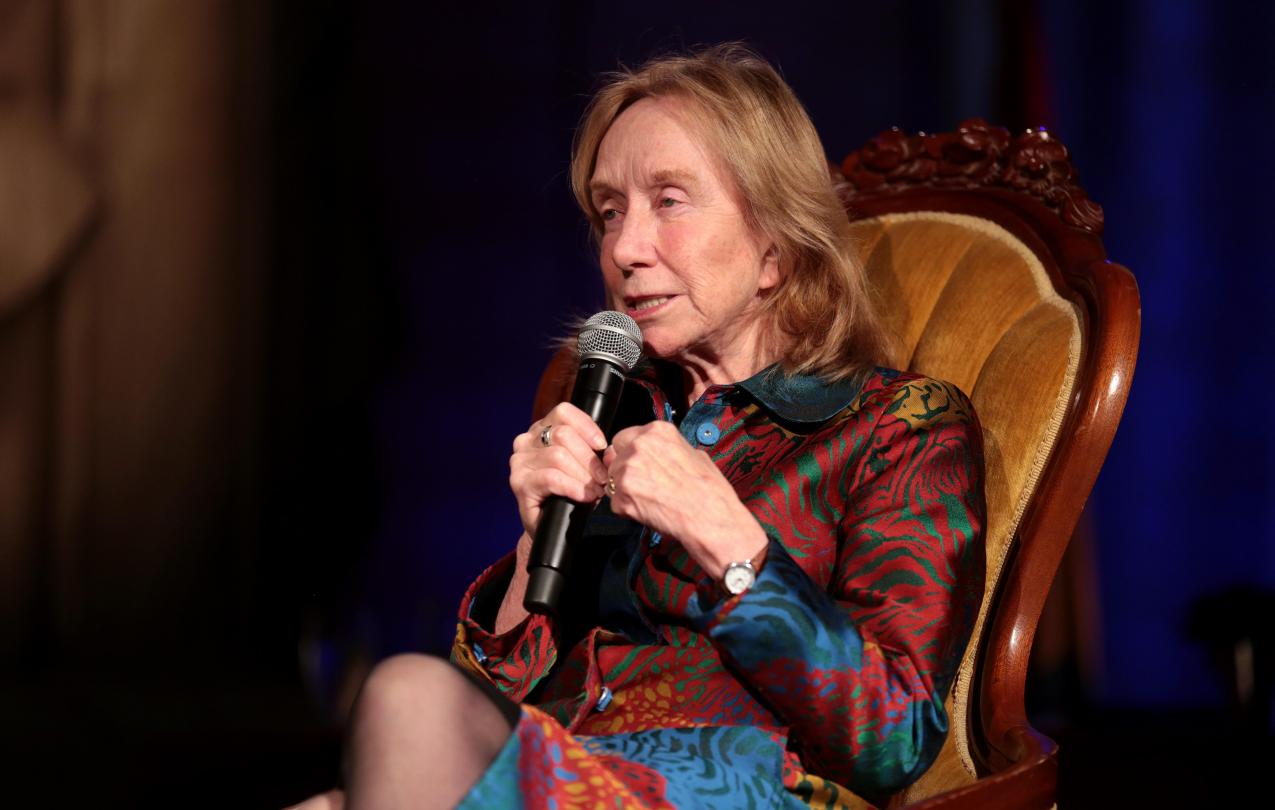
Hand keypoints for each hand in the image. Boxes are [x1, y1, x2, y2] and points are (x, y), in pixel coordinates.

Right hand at [509, 402, 608, 538]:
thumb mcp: (581, 466)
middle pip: (563, 435)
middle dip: (589, 458)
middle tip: (604, 478)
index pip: (563, 412)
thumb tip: (609, 451)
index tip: (602, 446)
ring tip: (596, 490)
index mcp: (541, 430)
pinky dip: (573, 487)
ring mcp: (520, 463)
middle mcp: (526, 442)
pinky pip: (551, 478)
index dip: (586, 426)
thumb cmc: (567, 493)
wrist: (549, 528)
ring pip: (559, 456)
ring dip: (583, 475)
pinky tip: (584, 496)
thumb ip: (592, 451)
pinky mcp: (520, 484)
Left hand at [603, 421, 767, 578]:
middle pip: (615, 456)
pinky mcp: (621, 496)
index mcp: (657, 431)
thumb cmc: (708, 490)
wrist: (710, 517)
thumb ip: (668, 449)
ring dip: (625, 490)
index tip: (637, 463)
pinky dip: (627, 509)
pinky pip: (615, 502)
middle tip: (642, 484)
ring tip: (650, 500)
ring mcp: (628, 470)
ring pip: (612, 479)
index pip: (625, 436)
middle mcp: (639, 446)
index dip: (629, 452)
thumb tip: (659, 454)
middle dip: (624, 469)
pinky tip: (648, 511)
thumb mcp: (694, 454)